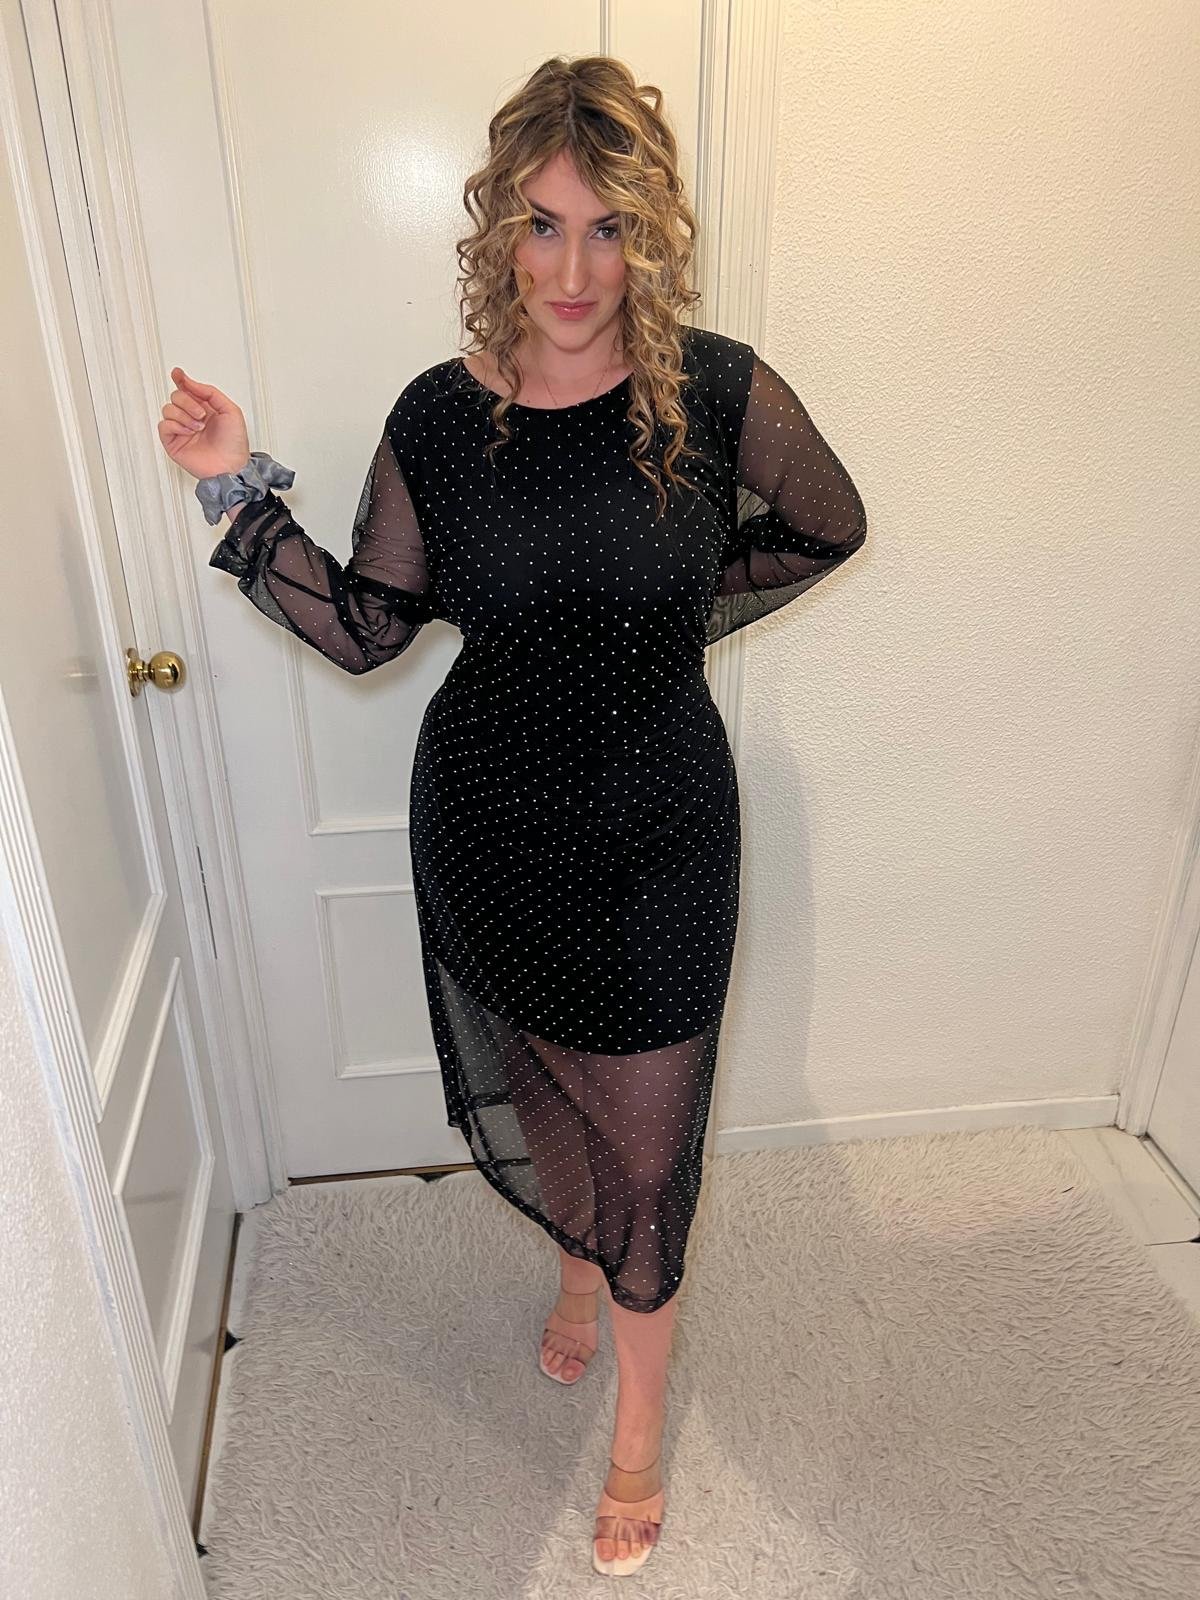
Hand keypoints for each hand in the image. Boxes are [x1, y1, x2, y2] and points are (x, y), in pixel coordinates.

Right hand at [158, 366, 250, 480]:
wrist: (232, 466)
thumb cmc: (235, 444)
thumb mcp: (230, 410)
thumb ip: (210, 392)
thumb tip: (190, 383)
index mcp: (205, 408)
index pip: (187, 390)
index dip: (180, 379)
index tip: (177, 373)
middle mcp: (191, 417)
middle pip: (176, 396)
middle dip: (188, 402)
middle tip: (202, 415)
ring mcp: (181, 430)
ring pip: (168, 409)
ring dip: (184, 415)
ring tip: (198, 427)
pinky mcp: (172, 443)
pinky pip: (164, 425)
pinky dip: (176, 425)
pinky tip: (189, 432)